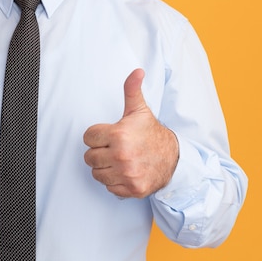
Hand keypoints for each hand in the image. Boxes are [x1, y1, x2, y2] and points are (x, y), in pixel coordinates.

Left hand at [83, 69, 178, 197]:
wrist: (173, 159)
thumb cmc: (151, 133)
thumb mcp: (139, 110)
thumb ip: (132, 89)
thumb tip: (137, 71)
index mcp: (119, 135)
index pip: (88, 137)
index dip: (97, 135)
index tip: (109, 135)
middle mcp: (122, 156)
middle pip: (89, 157)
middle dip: (99, 152)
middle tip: (114, 148)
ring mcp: (127, 174)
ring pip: (97, 173)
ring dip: (105, 167)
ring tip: (119, 159)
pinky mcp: (132, 189)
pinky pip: (109, 187)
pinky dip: (115, 181)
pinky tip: (125, 171)